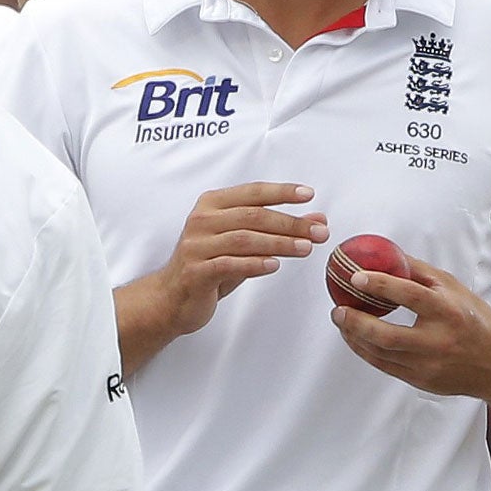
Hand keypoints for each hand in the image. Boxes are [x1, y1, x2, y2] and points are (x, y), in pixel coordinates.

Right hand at [116, 184, 326, 371]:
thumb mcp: (244, 244)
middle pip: (253, 216)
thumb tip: (317, 219)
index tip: (308, 194)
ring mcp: (196, 246)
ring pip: (244, 239)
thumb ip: (276, 229)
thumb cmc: (209, 266)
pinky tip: (275, 266)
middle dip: (290, 223)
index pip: (252, 192)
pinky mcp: (195, 271)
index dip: (281, 192)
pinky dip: (254, 264)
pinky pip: (229, 264)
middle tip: (319, 231)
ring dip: (279, 243)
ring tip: (305, 249)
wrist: (172, 298)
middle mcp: (201, 220)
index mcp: (211, 205)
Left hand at [329, 257, 490, 433]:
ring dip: (354, 337)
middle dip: (356, 322)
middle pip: (387, 335)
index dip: (380, 284)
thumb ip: (420, 273)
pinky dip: (364, 351)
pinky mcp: (420, 380)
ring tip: (342, 321)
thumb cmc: (474, 320)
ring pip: (380, 353)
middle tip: (339, 309)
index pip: (410, 295)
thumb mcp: (454, 289)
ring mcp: (428, 365)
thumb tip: (387, 254)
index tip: (355, 277)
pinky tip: (355, 338)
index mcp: (449, 312)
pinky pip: (384, 366)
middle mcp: (438, 341)